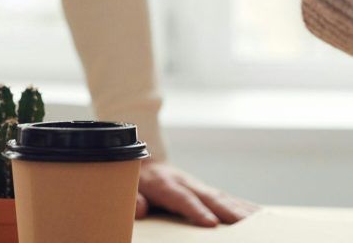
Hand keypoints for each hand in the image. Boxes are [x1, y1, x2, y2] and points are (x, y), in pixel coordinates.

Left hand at [136, 160, 258, 226]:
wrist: (143, 161)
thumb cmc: (135, 180)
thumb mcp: (127, 188)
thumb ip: (133, 198)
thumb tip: (141, 208)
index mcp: (164, 184)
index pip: (182, 198)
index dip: (196, 210)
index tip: (211, 223)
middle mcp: (185, 182)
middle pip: (209, 197)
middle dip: (228, 211)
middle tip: (245, 224)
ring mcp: (197, 185)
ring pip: (222, 197)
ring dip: (241, 209)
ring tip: (260, 221)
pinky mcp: (205, 190)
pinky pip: (226, 198)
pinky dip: (243, 206)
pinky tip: (258, 214)